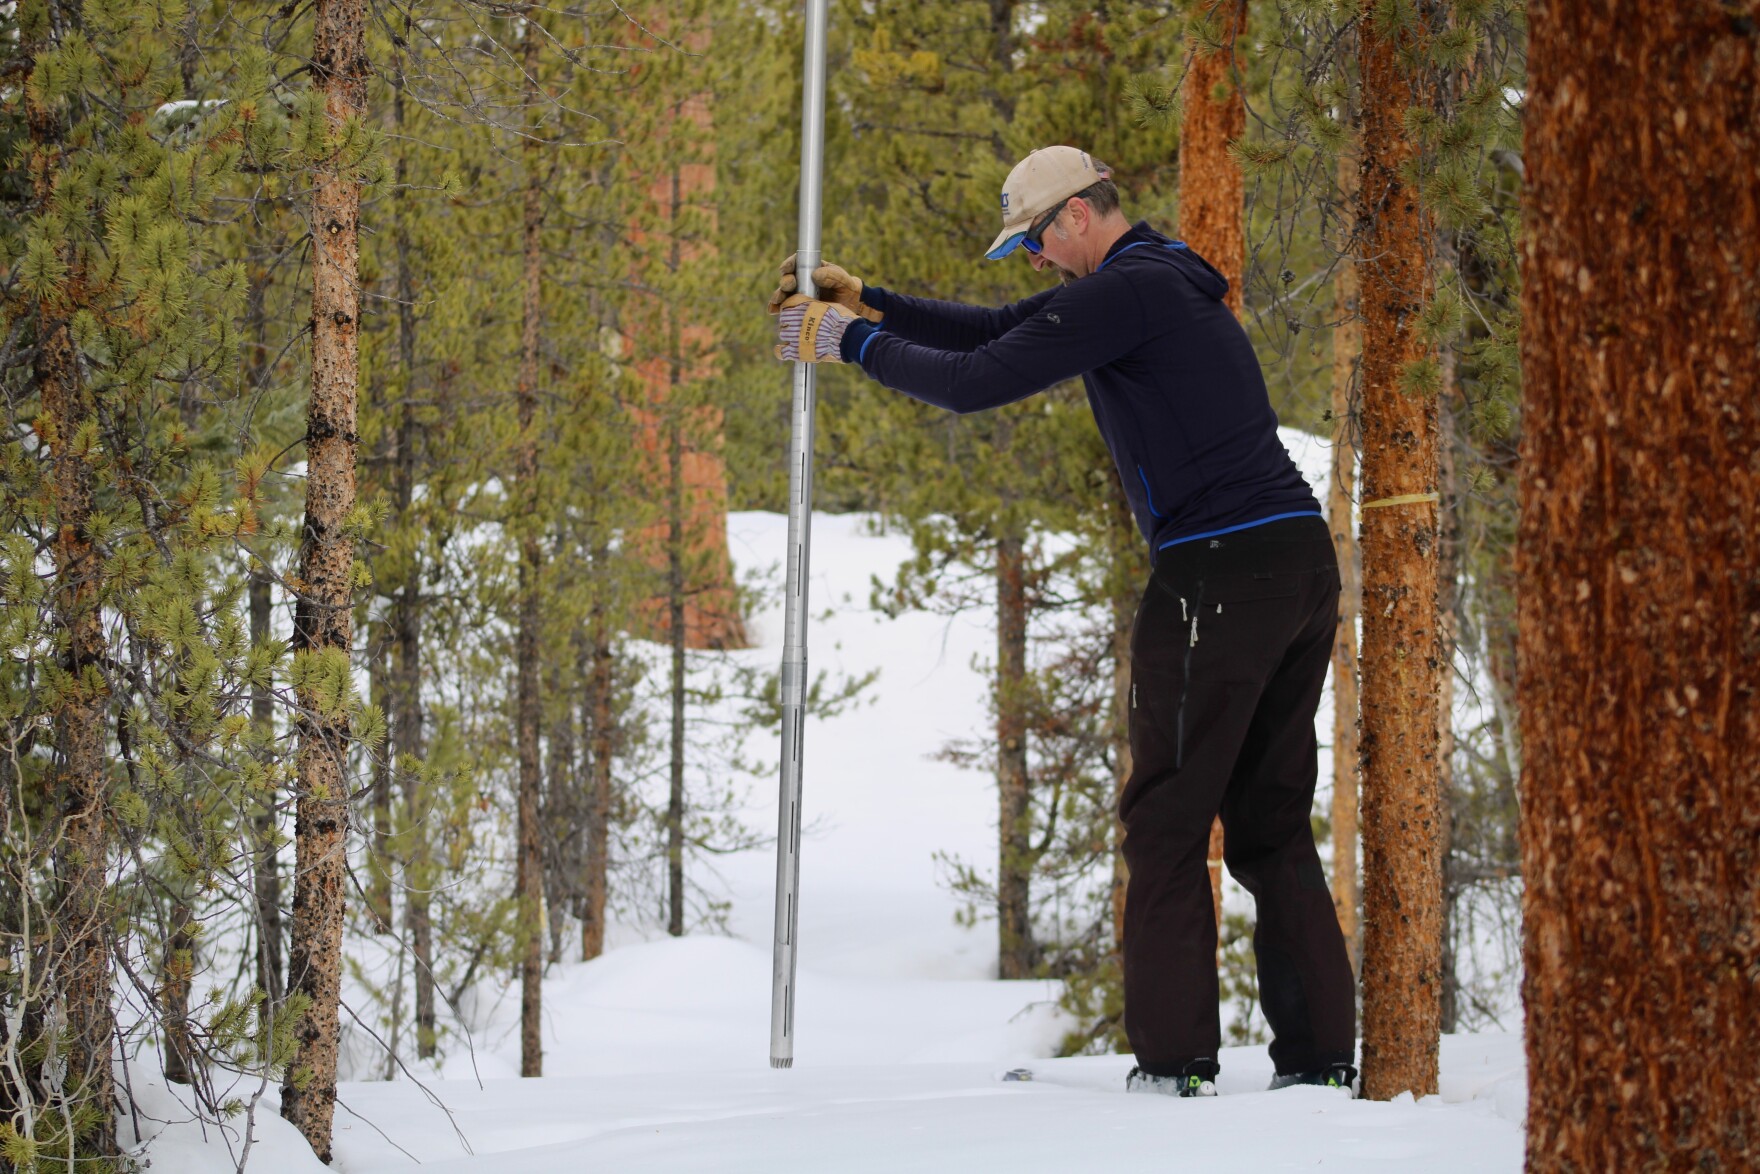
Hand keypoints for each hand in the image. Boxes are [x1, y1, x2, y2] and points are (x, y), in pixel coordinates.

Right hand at [767, 255, 882, 321]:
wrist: (851, 307)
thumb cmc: (846, 288)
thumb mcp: (842, 279)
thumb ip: (831, 275)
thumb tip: (815, 275)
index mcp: (810, 269)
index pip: (796, 264)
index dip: (789, 265)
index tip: (787, 269)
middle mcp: (801, 281)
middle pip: (787, 279)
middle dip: (785, 282)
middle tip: (788, 285)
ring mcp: (798, 295)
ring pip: (784, 294)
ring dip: (779, 296)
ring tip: (778, 301)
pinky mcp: (798, 309)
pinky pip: (785, 308)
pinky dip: (777, 308)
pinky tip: (773, 310)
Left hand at [774, 295, 855, 362]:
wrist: (848, 338)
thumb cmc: (844, 321)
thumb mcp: (831, 306)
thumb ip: (817, 306)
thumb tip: (813, 307)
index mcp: (805, 306)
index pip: (788, 304)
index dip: (790, 308)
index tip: (794, 312)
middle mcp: (797, 319)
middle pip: (784, 319)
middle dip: (790, 322)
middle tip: (799, 327)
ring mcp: (796, 336)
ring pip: (783, 334)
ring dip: (789, 335)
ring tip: (798, 338)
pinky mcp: (797, 351)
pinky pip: (781, 351)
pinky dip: (780, 351)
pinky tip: (782, 350)